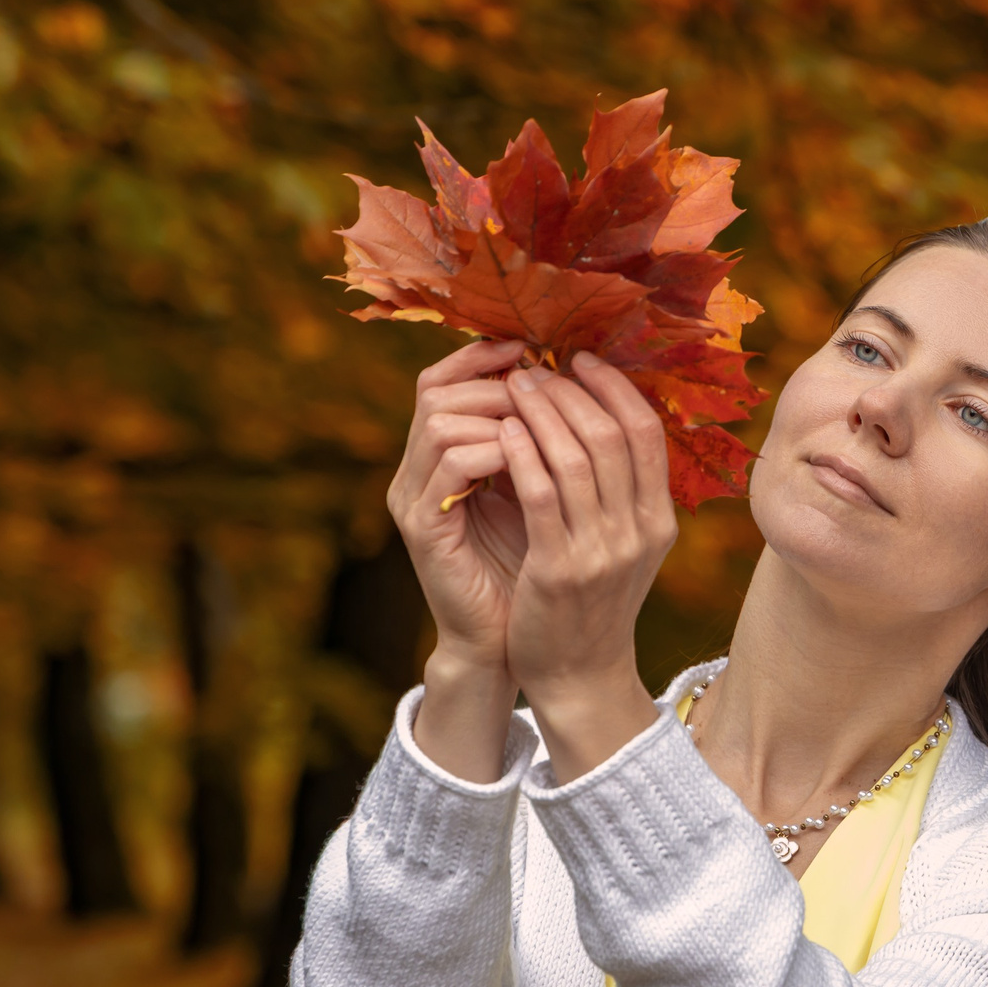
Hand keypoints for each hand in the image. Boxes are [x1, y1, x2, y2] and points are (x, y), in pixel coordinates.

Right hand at [387, 338, 535, 678]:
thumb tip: (574, 380)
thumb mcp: (538, 491)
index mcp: (440, 456)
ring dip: (498, 416)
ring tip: (543, 427)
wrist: (515, 640)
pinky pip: (449, 468)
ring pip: (440, 422)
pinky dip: (492, 454)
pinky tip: (529, 462)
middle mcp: (416, 471)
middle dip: (497, 384)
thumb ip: (538, 442)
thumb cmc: (533, 563)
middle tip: (544, 388)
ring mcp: (413, 500)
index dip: (481, 356)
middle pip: (435, 391)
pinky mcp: (422, 530)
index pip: (441, 380)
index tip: (534, 347)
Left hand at [493, 352, 680, 780]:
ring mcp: (602, 551)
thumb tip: (599, 419)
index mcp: (659, 521)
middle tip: (537, 368)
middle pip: (612, 435)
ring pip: (576, 456)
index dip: (613, 388)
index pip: (646, 432)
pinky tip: (503, 432)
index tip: (580, 361)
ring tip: (515, 388)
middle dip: (571, 391)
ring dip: (542, 412)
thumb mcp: (624, 547)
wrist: (578, 677)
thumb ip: (621, 493)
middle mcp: (638, 532)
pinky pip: (542, 494)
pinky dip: (523, 453)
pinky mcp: (560, 569)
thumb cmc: (591, 604)